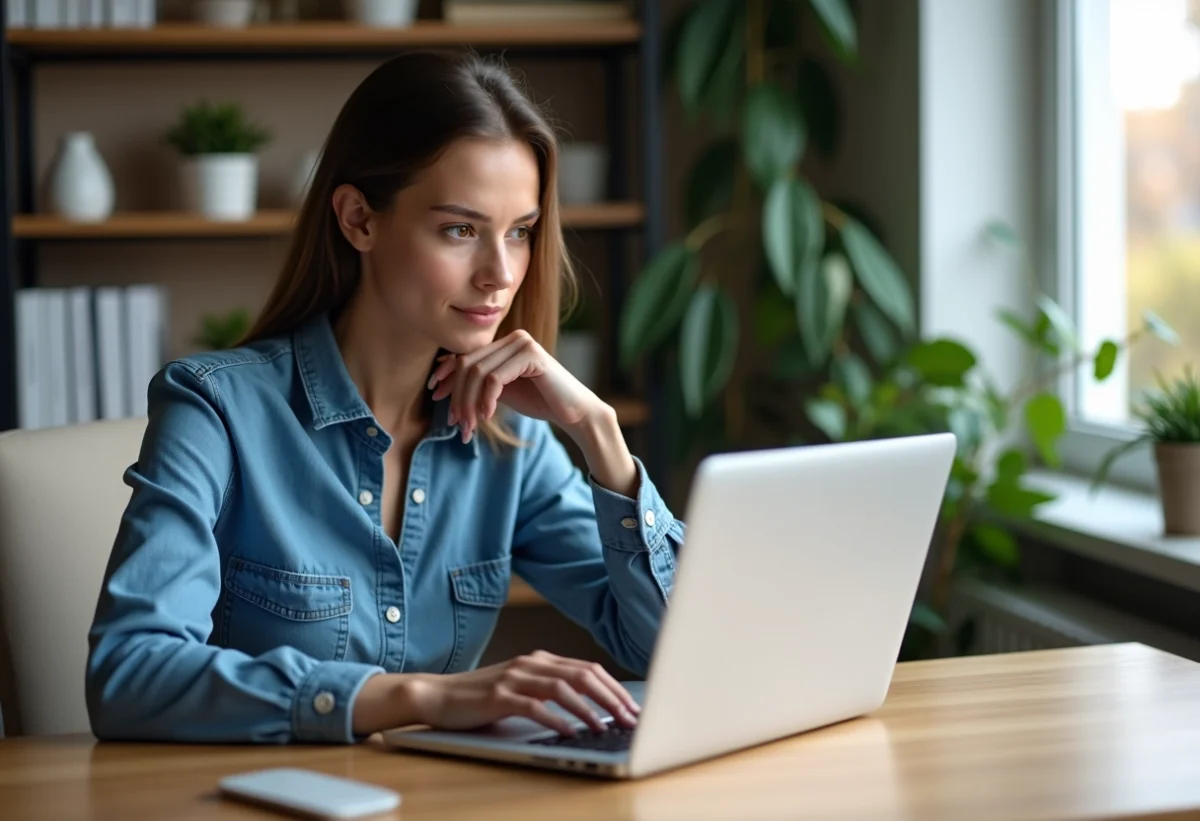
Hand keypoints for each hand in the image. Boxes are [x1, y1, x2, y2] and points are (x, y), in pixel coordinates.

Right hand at [407, 651, 640, 735]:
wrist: (437, 695)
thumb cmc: (481, 697)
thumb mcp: (521, 688)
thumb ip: (550, 692)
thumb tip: (592, 709)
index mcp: (541, 660)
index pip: (589, 669)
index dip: (615, 688)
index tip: (633, 708)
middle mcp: (531, 664)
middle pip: (583, 675)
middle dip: (611, 698)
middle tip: (630, 719)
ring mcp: (515, 677)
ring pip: (563, 688)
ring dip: (589, 709)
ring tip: (605, 727)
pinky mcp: (499, 696)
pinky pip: (534, 706)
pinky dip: (556, 719)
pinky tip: (570, 732)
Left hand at [427, 330, 600, 442]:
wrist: (575, 413)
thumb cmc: (540, 402)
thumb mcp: (501, 391)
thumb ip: (478, 383)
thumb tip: (442, 380)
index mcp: (505, 343)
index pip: (466, 355)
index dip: (447, 375)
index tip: (436, 396)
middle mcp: (513, 337)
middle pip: (468, 364)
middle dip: (458, 396)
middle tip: (457, 423)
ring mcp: (523, 343)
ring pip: (478, 372)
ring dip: (469, 403)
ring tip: (469, 427)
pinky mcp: (532, 355)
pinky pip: (495, 378)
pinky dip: (486, 400)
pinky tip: (488, 416)